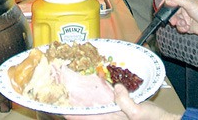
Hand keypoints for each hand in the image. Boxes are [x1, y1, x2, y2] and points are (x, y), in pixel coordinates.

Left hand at [65, 85, 179, 119]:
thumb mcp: (140, 114)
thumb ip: (126, 102)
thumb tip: (117, 87)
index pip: (85, 117)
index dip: (71, 112)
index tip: (57, 105)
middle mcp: (109, 116)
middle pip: (87, 109)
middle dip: (76, 100)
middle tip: (63, 88)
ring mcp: (115, 111)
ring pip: (95, 103)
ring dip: (86, 95)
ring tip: (74, 83)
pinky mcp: (123, 104)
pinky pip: (108, 97)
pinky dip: (101, 90)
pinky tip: (97, 80)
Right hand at [164, 0, 197, 36]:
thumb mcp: (190, 3)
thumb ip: (178, 0)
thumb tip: (167, 0)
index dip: (166, 2)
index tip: (161, 7)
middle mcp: (184, 8)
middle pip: (171, 12)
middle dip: (172, 17)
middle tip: (173, 20)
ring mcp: (185, 17)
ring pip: (174, 20)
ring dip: (178, 23)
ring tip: (184, 24)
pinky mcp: (186, 25)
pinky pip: (179, 27)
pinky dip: (182, 28)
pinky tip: (187, 27)